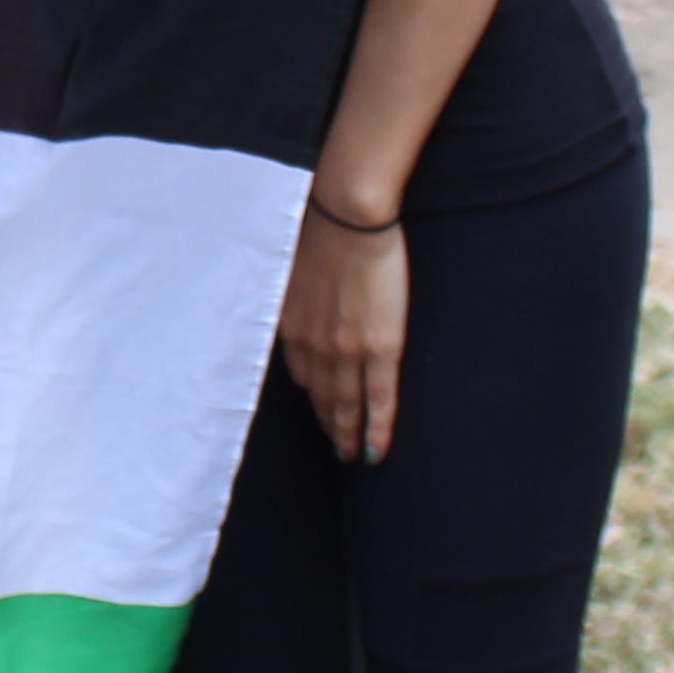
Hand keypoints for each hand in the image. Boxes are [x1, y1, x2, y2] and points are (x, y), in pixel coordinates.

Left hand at [278, 207, 407, 461]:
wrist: (348, 217)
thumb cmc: (325, 230)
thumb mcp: (297, 271)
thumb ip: (301, 298)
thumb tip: (307, 304)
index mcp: (294, 328)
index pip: (304, 376)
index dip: (315, 396)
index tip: (322, 410)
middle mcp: (314, 347)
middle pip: (322, 399)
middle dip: (329, 425)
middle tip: (338, 448)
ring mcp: (346, 351)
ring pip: (347, 406)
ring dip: (348, 436)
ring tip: (353, 455)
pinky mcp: (379, 348)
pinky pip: (378, 400)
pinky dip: (377, 429)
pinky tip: (376, 450)